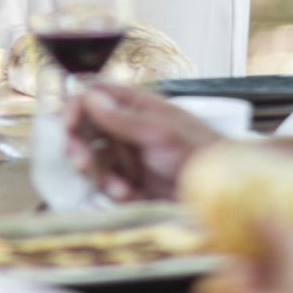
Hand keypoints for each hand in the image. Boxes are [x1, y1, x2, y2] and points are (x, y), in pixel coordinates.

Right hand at [65, 83, 220, 201]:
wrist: (224, 195)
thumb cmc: (200, 154)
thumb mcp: (160, 133)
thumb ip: (122, 118)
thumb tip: (88, 95)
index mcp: (136, 107)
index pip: (95, 97)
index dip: (77, 108)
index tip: (68, 126)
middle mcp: (128, 129)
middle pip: (87, 131)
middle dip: (80, 147)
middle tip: (80, 163)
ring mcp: (130, 158)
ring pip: (94, 161)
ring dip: (100, 175)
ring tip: (119, 189)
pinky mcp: (133, 184)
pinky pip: (108, 185)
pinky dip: (113, 192)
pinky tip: (129, 197)